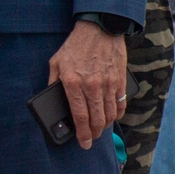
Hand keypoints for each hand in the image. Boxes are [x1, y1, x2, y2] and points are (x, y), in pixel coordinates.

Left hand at [49, 18, 127, 147]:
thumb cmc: (75, 46)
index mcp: (73, 83)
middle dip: (94, 133)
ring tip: (100, 128)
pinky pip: (121, 104)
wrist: (100, 30)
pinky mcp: (120, 81)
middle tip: (91, 139)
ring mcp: (108, 84)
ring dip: (105, 125)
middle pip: (96, 119)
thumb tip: (54, 99)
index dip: (82, 133)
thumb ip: (53, 82)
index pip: (80, 116)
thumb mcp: (56, 62)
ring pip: (110, 114)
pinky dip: (117, 113)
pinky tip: (112, 116)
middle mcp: (92, 86)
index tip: (84, 143)